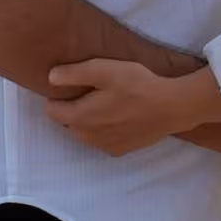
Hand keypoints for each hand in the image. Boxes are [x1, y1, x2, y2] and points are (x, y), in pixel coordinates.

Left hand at [47, 58, 191, 155]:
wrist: (170, 107)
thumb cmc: (137, 85)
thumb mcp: (105, 70)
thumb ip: (74, 73)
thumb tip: (50, 77)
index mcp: (79, 118)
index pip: (52, 110)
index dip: (59, 94)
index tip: (75, 82)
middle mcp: (86, 137)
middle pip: (68, 121)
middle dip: (74, 106)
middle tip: (94, 89)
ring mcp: (103, 146)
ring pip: (85, 132)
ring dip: (90, 118)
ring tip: (109, 101)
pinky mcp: (119, 150)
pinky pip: (102, 139)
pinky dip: (105, 128)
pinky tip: (121, 115)